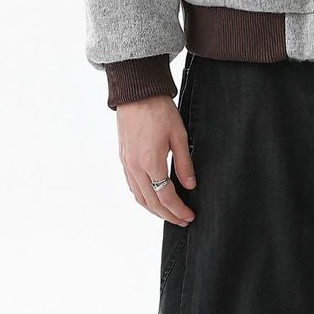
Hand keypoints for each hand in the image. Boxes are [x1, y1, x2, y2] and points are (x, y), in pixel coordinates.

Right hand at [118, 93, 196, 224]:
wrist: (136, 93)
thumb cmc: (159, 110)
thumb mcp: (179, 135)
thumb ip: (184, 163)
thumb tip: (190, 185)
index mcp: (151, 162)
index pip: (166, 197)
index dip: (178, 210)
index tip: (189, 216)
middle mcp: (135, 167)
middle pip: (151, 202)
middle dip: (167, 215)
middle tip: (182, 220)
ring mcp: (126, 164)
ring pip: (139, 197)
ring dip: (154, 209)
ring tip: (169, 213)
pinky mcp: (123, 159)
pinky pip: (132, 186)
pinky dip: (143, 197)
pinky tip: (152, 198)